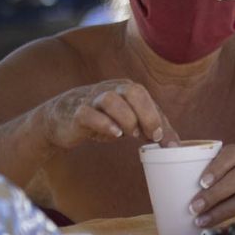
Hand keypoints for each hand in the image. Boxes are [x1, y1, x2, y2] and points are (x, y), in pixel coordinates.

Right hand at [39, 80, 177, 151]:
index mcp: (125, 89)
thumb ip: (150, 127)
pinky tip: (113, 134)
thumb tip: (175, 144)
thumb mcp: (127, 122)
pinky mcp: (76, 112)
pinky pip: (89, 114)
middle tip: (150, 136)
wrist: (59, 120)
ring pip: (112, 100)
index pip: (147, 98)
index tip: (165, 141)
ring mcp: (92, 99)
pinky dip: (104, 124)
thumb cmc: (100, 119)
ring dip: (126, 118)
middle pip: (133, 91)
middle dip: (147, 114)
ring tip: (128, 134)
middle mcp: (111, 89)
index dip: (158, 118)